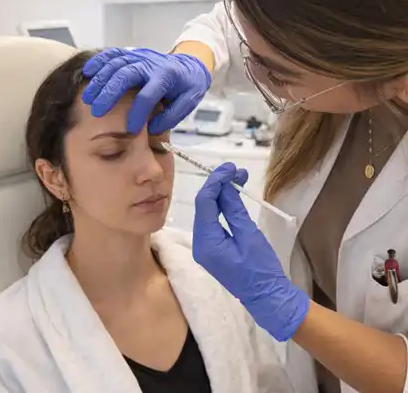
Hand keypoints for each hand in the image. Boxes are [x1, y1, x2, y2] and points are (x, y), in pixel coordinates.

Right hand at [82, 48, 210, 133]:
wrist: (190, 64)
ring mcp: (140, 56)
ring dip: (99, 80)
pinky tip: (87, 72)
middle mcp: (150, 64)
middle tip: (96, 111)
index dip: (138, 113)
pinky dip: (99, 61)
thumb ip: (171, 116)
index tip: (131, 129)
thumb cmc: (188, 86)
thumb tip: (150, 129)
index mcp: (166, 77)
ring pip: (115, 64)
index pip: (148, 95)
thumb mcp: (189, 102)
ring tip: (88, 99)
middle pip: (126, 75)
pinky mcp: (132, 54)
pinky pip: (113, 53)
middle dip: (109, 93)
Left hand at [193, 163, 309, 341]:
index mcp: (206, 243)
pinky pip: (213, 220)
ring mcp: (205, 246)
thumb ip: (234, 209)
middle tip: (237, 171)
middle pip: (203, 206)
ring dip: (221, 193)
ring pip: (208, 211)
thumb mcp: (249, 236)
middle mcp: (200, 244)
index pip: (204, 203)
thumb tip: (225, 185)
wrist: (267, 298)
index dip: (216, 181)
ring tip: (239, 178)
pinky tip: (233, 195)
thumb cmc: (261, 270)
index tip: (230, 167)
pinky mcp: (213, 247)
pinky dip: (222, 206)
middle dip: (218, 185)